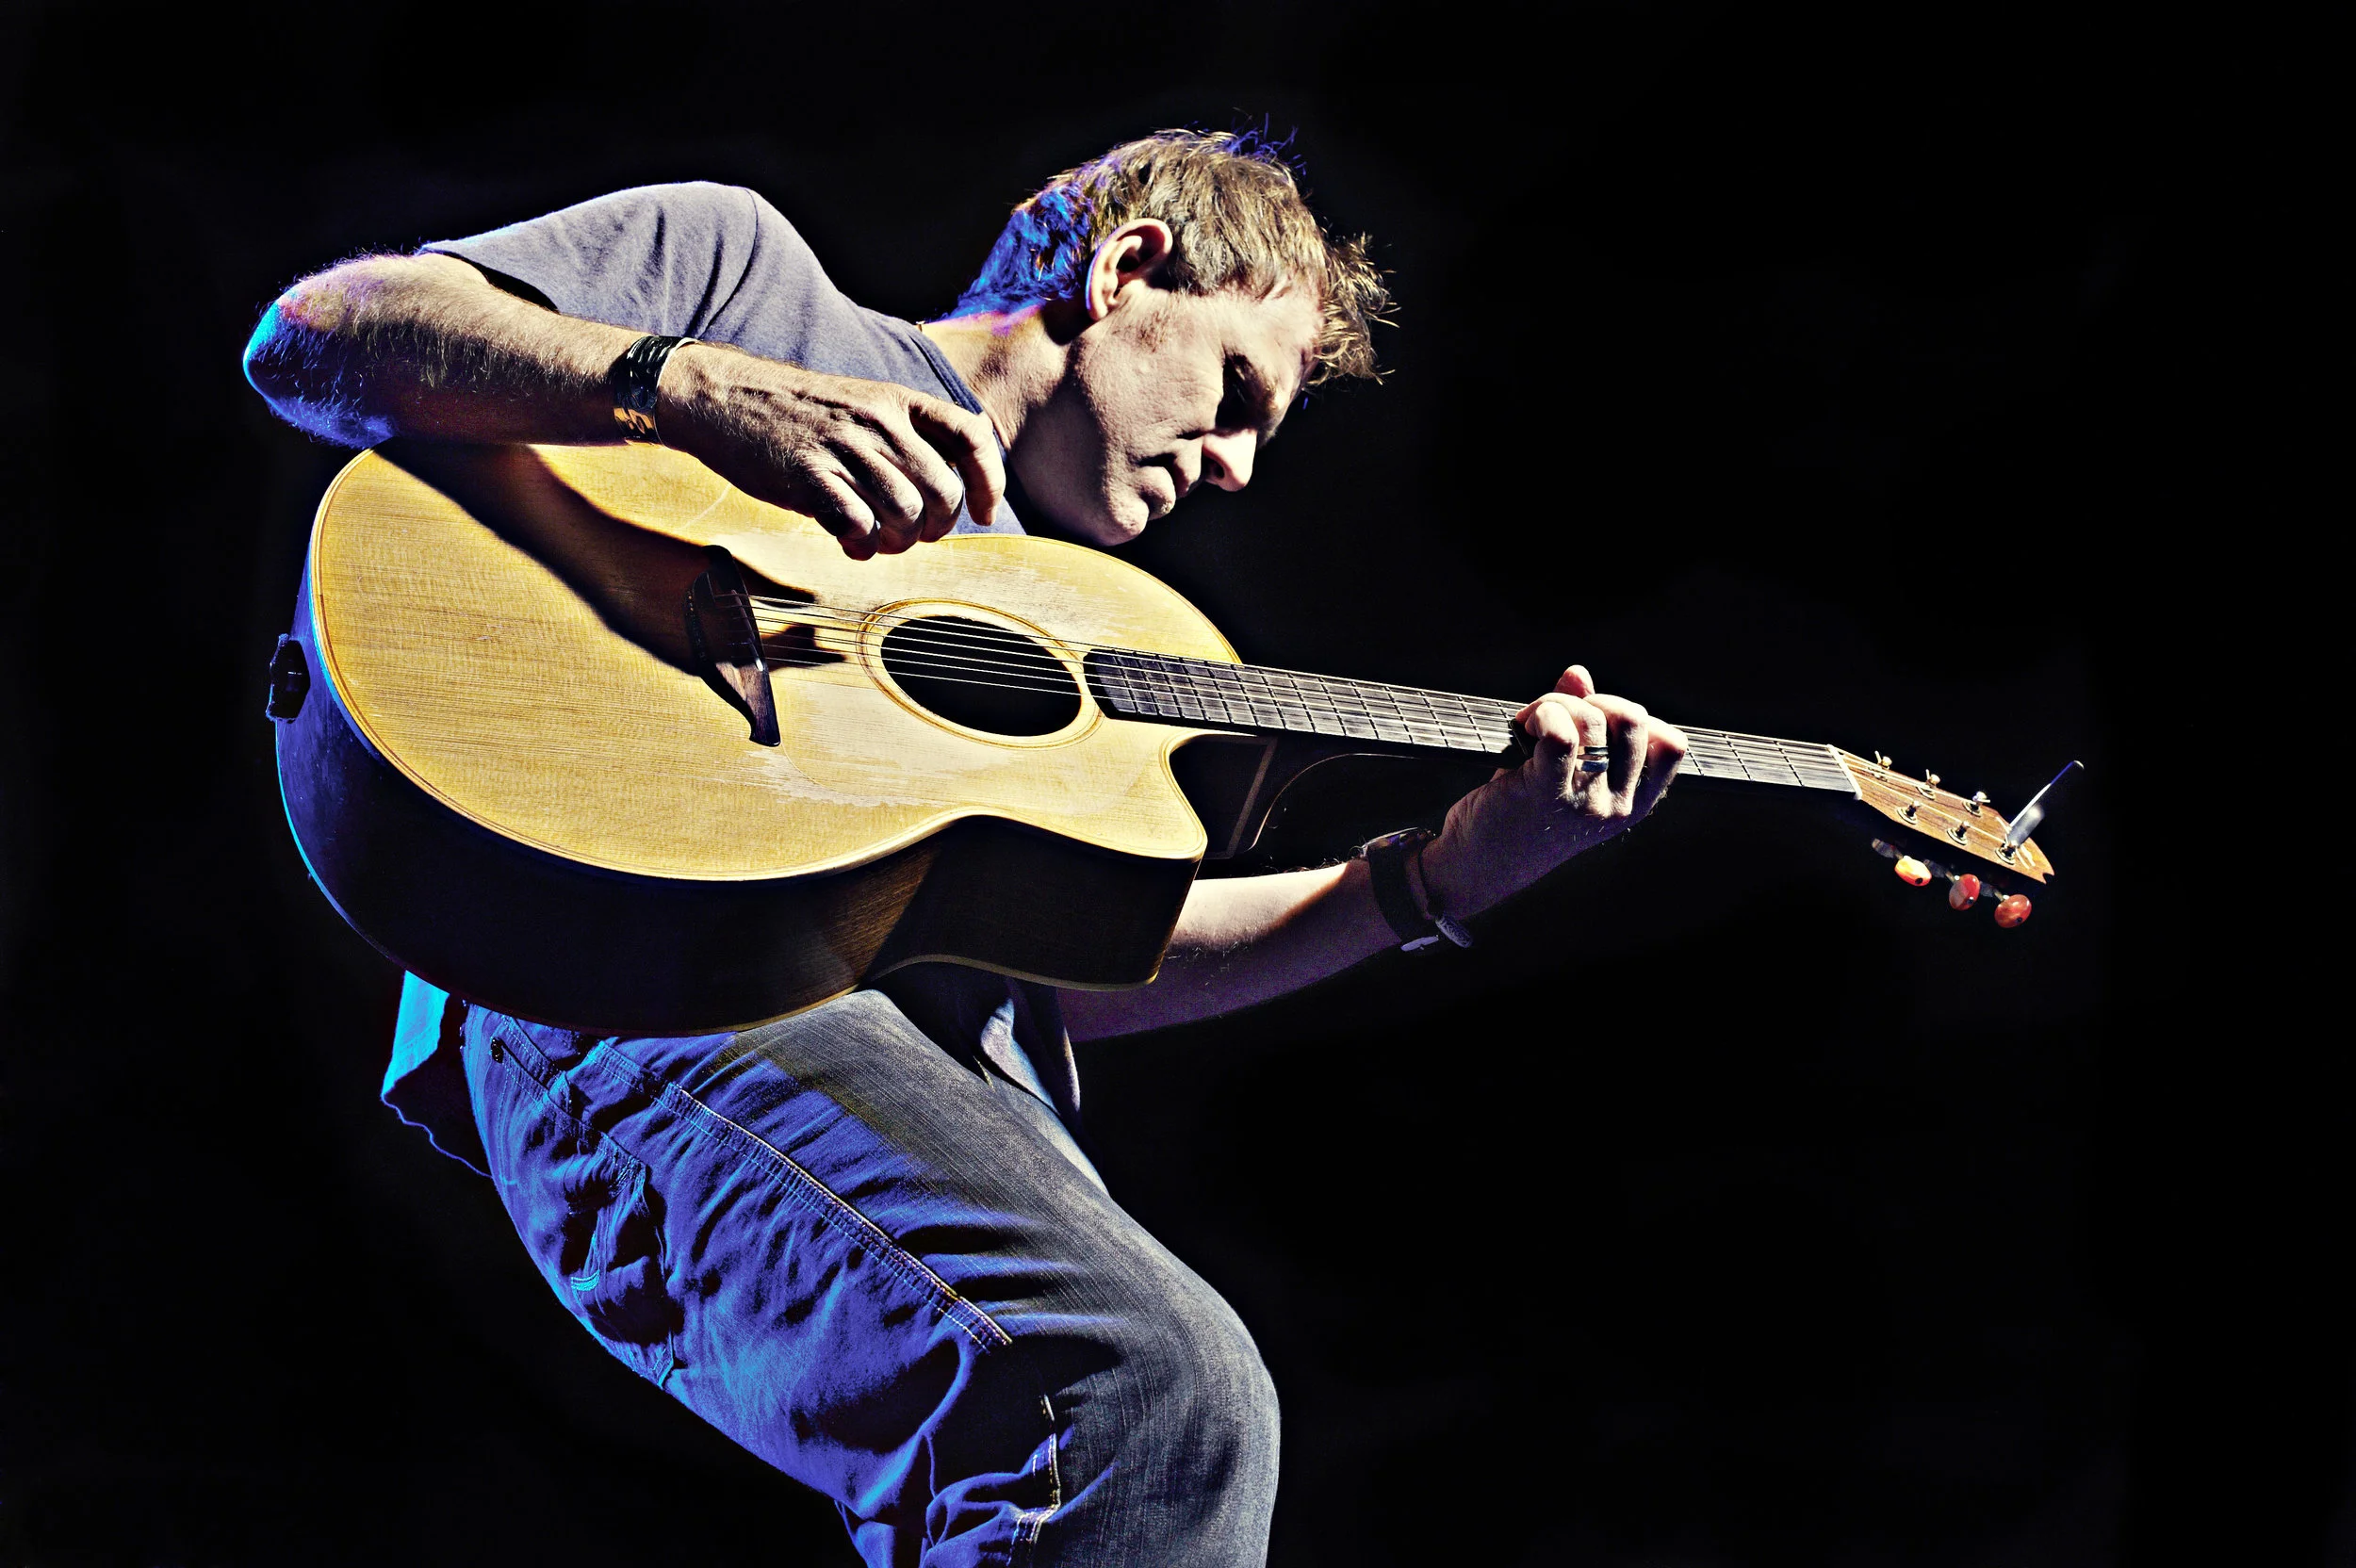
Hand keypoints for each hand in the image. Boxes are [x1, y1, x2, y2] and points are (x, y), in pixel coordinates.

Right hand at [658, 345, 1004, 559]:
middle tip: (913, 534)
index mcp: (898, 400)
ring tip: (877, 539)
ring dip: (898, 542)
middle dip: (937, 528)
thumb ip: (908, 433)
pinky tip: (850, 542)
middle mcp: (878, 421)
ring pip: (905, 515)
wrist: (723, 396)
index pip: (972, 437)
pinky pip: (858, 528)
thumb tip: (956, 484)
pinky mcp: (808, 476)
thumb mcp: (863, 402)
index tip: (985, 514)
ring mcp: (843, 448)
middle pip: (943, 492)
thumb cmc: (798, 412)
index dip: (990, 482)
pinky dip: (861, 548)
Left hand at [1418, 664, 1686, 919]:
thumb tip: (1577, 674)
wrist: (1477, 865)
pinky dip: (1542, 713)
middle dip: (1591, 701)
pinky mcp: (1548, 795)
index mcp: (1632, 805)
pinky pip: (1561, 732)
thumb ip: (1579, 722)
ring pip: (1594, 719)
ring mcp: (1586, 804)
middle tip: (1552, 716)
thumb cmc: (1519, 813)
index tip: (1594, 725)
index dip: (1633, 718)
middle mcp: (1617, 808)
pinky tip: (1523, 726)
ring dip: (1556, 704)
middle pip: (1633, 719)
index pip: (1670, 746)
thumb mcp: (1563, 770)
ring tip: (1529, 722)